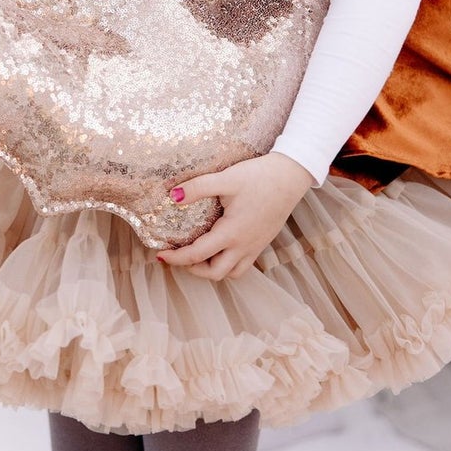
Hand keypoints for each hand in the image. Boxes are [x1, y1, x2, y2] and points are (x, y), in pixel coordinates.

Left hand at [157, 152, 316, 280]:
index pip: (197, 255)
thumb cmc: (259, 177)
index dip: (176, 258)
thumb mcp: (225, 179)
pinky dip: (228, 265)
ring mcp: (255, 246)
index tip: (160, 254)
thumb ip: (197, 188)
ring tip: (198, 257)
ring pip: (231, 273)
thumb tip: (172, 197)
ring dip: (212, 270)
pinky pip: (244, 265)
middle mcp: (244, 246)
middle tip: (179, 256)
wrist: (290, 176)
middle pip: (214, 273)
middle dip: (193, 270)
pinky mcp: (262, 242)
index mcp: (231, 233)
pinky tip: (220, 249)